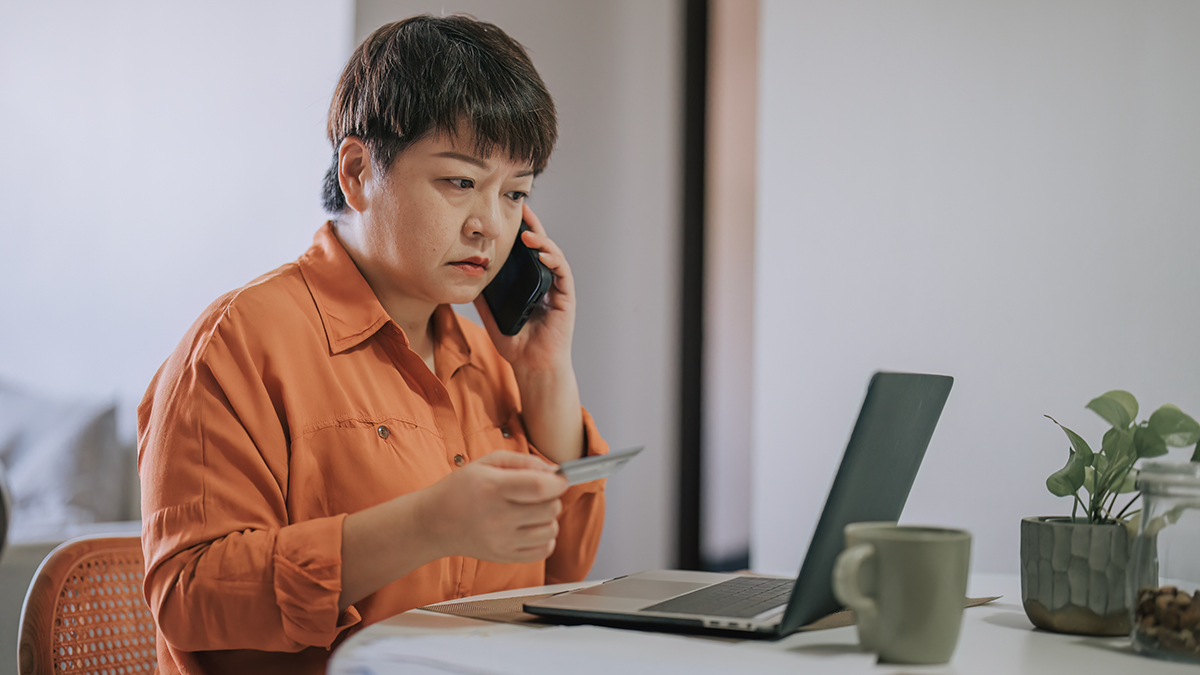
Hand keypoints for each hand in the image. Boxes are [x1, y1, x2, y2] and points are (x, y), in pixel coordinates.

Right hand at [416, 450, 568, 562]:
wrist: (434, 523)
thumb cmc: (460, 489)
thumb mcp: (486, 463)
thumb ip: (523, 461)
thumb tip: (554, 470)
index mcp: (493, 488)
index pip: (540, 487)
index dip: (558, 481)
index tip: (559, 478)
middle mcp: (498, 517)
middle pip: (550, 509)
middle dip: (552, 497)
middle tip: (538, 493)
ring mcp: (502, 541)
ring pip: (551, 530)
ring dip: (548, 518)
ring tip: (531, 511)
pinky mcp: (504, 557)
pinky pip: (544, 551)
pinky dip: (544, 538)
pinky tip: (530, 528)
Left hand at [474, 202, 574, 375]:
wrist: (532, 366)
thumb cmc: (516, 344)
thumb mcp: (492, 317)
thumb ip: (483, 299)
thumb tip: (467, 280)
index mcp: (531, 284)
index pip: (528, 252)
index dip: (522, 232)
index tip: (512, 215)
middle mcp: (547, 283)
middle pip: (543, 247)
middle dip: (534, 227)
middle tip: (523, 209)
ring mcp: (558, 289)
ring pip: (554, 255)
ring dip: (542, 241)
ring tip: (527, 233)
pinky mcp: (566, 298)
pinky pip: (562, 273)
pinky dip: (553, 259)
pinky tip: (540, 252)